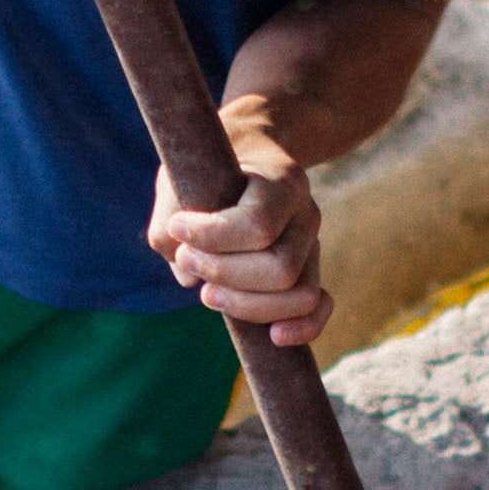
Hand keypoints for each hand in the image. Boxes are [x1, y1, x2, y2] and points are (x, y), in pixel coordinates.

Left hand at [150, 114, 328, 347]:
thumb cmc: (210, 167)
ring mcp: (312, 245)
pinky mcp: (309, 271)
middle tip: (186, 260)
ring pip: (297, 294)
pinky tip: (273, 337)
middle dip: (224, 274)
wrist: (250, 152)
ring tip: (206, 292)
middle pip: (279, 268)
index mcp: (282, 181)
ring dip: (246, 305)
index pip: (257, 224)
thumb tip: (187, 278)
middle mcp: (306, 213)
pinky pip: (319, 307)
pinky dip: (304, 328)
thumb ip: (170, 220)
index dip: (212, 237)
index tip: (178, 227)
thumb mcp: (184, 175)